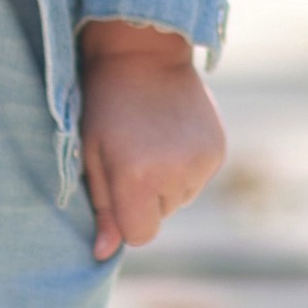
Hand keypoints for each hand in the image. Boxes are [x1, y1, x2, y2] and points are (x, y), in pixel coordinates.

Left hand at [78, 21, 224, 265]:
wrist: (142, 52)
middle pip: (161, 216)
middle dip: (145, 196)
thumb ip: (102, 208)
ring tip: (152, 141)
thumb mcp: (90, 155)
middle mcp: (176, 174)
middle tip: (132, 153)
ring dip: (166, 181)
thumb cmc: (104, 106)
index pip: (141, 236)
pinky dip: (184, 166)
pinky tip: (171, 135)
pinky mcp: (218, 150)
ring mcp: (202, 161)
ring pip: (180, 198)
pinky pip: (197, 178)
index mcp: (137, 178)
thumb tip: (103, 254)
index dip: (126, 217)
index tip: (118, 187)